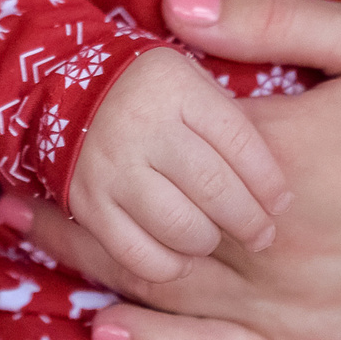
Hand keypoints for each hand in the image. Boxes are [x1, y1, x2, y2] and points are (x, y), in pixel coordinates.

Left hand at [1, 0, 340, 339]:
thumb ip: (270, 22)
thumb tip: (173, 6)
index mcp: (278, 160)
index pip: (156, 157)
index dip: (88, 149)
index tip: (36, 132)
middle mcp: (275, 244)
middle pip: (144, 233)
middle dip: (69, 214)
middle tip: (5, 193)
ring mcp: (299, 310)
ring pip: (169, 298)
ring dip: (92, 272)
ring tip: (32, 246)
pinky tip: (110, 336)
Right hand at [34, 45, 292, 285]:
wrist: (60, 88)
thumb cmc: (149, 90)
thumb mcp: (193, 75)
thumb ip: (233, 116)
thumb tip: (280, 186)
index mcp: (174, 84)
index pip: (241, 143)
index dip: (269, 182)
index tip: (280, 202)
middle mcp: (140, 123)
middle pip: (215, 190)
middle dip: (249, 221)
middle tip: (261, 234)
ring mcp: (110, 166)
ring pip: (181, 228)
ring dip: (208, 241)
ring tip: (215, 236)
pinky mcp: (87, 205)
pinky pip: (139, 255)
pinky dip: (169, 264)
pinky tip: (180, 253)